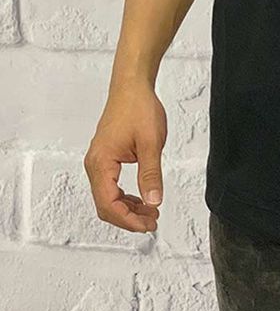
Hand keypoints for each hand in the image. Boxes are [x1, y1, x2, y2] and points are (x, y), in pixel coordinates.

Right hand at [84, 80, 166, 232]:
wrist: (132, 85)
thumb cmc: (138, 107)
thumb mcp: (150, 143)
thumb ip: (151, 174)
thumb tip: (153, 201)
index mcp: (101, 162)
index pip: (109, 204)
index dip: (128, 220)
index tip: (148, 224)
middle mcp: (95, 164)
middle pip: (106, 205)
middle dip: (128, 217)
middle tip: (152, 221)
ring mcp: (99, 161)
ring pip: (108, 197)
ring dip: (128, 208)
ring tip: (151, 212)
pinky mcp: (105, 157)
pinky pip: (111, 186)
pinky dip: (125, 196)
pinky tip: (142, 197)